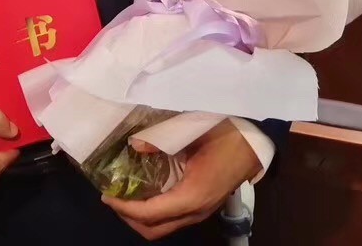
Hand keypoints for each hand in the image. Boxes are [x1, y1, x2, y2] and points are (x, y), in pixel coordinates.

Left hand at [103, 120, 260, 241]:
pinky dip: (154, 211)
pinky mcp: (202, 206)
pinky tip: (148, 191)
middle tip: (114, 197)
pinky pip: (172, 218)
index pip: (149, 214)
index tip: (106, 194)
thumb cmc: (225, 136)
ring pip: (163, 227)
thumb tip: (134, 145)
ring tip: (127, 194)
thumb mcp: (192, 132)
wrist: (255, 144)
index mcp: (191, 196)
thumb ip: (161, 139)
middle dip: (128, 217)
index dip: (124, 207)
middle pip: (153, 230)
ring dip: (141, 216)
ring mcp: (200, 212)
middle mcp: (195, 211)